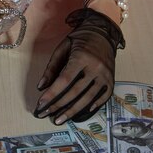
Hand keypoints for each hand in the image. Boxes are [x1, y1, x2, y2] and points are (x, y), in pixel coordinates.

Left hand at [33, 8, 124, 123]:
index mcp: (81, 57)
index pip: (64, 80)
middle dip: (59, 105)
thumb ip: (52, 67)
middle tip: (47, 114)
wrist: (102, 33)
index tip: (41, 103)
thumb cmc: (79, 40)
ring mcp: (105, 76)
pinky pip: (102, 98)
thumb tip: (41, 86)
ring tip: (60, 119)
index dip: (52, 93)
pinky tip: (81, 113)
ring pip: (88, 98)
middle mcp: (95, 68)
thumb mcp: (63, 48)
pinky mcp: (111, 81)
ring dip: (73, 111)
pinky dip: (91, 107)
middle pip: (75, 92)